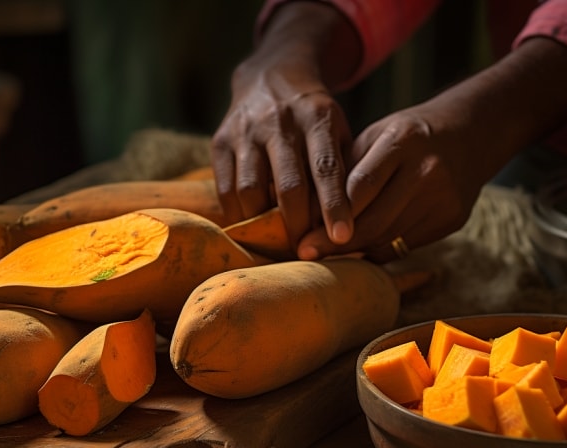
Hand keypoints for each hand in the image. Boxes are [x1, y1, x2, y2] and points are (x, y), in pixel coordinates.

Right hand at [210, 1, 361, 249]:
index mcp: (316, 118)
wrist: (270, 75)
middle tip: (307, 253)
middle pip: (288, 185)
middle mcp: (279, 123)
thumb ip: (342, 170)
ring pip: (251, 191)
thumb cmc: (313, 117)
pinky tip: (252, 230)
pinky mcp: (220, 141)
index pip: (327, 168)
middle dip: (298, 226)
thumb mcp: (337, 130)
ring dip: (264, 226)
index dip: (334, 206)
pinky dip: (239, 216)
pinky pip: (225, 190)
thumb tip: (346, 226)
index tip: (342, 238)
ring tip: (278, 245)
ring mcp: (245, 132)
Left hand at [296, 37, 566, 263]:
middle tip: (307, 253)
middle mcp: (427, 170)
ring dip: (355, 250)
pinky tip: (359, 250)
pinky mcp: (452, 219)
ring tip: (327, 254)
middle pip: (374, 220)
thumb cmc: (406, 137)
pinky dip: (378, 250)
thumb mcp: (374, 137)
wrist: (468, 135)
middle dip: (336, 243)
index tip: (303, 237)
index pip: (359, 188)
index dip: (329, 217)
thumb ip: (345, 171)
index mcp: (402, 141)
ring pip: (388, 238)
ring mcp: (444, 197)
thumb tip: (306, 214)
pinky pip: (405, 245)